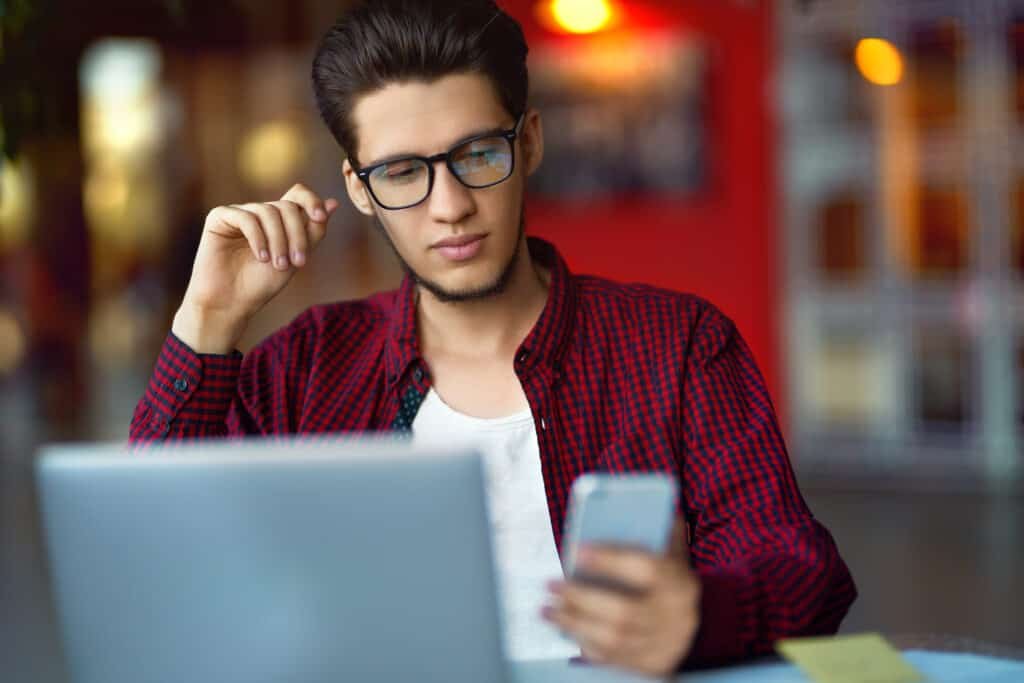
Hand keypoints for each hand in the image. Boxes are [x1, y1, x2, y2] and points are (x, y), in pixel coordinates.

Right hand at [174, 183, 339, 352]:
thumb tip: (333, 203)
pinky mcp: (219, 218)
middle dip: (297, 234)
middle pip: (287, 206)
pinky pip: (246, 217)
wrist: (231, 303)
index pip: (297, 195)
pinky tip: (261, 257)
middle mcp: (259, 212)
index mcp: (278, 220)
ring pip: (268, 211)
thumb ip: (313, 231)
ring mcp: (239, 213)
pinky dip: (258, 238)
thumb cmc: (262, 284)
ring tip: (278, 265)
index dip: (311, 200)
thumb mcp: (296, 257)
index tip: (321, 217)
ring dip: (279, 240)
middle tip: (298, 263)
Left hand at [542, 519, 699, 677]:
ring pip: (614, 639)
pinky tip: (564, 626)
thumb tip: (619, 504)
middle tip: (550, 584)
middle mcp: (676, 617)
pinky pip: (611, 659)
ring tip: (547, 608)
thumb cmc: (667, 576)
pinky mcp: (649, 666)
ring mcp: (663, 645)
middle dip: (581, 597)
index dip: (611, 559)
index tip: (576, 550)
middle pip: (625, 612)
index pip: (648, 569)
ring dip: (573, 622)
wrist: (689, 623)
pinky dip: (583, 642)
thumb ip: (651, 531)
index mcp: (681, 582)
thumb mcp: (669, 551)